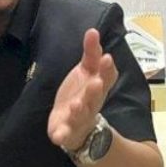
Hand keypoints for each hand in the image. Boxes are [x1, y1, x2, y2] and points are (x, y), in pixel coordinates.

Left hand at [47, 28, 117, 149]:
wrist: (77, 124)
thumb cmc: (83, 92)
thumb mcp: (86, 71)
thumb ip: (90, 52)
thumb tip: (93, 30)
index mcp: (97, 87)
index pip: (106, 78)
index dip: (107, 69)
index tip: (107, 58)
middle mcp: (91, 103)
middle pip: (95, 98)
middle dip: (95, 91)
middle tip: (95, 82)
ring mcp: (80, 118)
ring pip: (81, 115)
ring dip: (80, 111)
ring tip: (76, 105)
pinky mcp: (66, 131)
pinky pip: (65, 134)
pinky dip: (62, 135)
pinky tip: (58, 136)